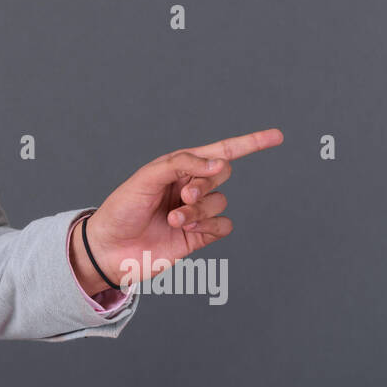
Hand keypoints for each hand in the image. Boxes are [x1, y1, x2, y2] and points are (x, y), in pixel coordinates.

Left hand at [80, 128, 283, 289]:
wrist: (109, 249)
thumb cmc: (121, 209)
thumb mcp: (146, 178)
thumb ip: (182, 164)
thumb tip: (220, 162)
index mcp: (177, 166)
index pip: (220, 151)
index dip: (249, 143)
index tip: (277, 136)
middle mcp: (189, 186)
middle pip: (222, 174)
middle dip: (205, 183)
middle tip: (183, 196)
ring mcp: (195, 212)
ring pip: (221, 202)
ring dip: (200, 210)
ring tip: (173, 219)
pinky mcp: (198, 236)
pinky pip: (223, 225)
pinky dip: (210, 226)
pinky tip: (188, 230)